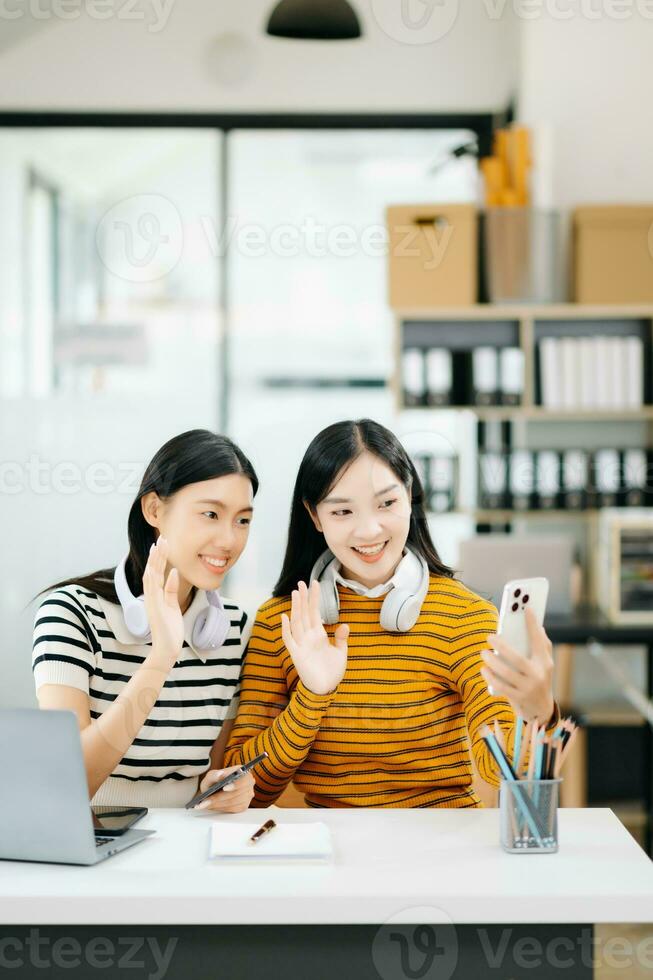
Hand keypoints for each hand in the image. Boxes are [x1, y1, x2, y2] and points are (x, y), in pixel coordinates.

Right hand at [142, 536, 183, 669]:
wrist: (167, 649)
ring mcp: (152, 602)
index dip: (158, 557)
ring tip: (160, 546)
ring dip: (156, 561)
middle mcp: (151, 597)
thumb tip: (175, 573)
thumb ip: (172, 589)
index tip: (161, 543)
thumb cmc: (170, 629)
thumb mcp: (173, 605)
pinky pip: (156, 591)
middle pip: (152, 570)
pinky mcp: (155, 609)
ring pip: (151, 577)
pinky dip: (161, 579)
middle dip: (157, 554)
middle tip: (162, 538)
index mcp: (155, 595)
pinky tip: (168, 569)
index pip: (155, 572)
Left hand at [195, 767, 254, 812]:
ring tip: (205, 804)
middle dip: (220, 797)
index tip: (224, 788)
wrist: (214, 791)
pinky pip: (233, 809)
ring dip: (218, 804)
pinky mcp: (244, 805)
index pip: (242, 778)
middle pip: (237, 793)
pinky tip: (212, 806)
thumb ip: (214, 775)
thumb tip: (220, 774)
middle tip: (206, 800)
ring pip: (233, 802)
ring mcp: (248, 795)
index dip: (235, 784)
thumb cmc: (214, 782)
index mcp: (242, 771)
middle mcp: (248, 783)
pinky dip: (221, 808)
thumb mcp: (210, 776)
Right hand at [280, 580, 348, 695]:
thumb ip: (341, 638)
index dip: (314, 598)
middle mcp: (308, 637)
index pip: (315, 612)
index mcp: (318, 634)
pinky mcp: (297, 655)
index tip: (315, 583)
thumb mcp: (340, 652)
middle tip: (302, 582)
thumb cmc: (332, 671)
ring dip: (296, 608)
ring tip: (296, 593)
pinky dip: (286, 629)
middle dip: (303, 598)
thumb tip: (345, 625)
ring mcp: (302, 645)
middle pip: (304, 613)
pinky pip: (289, 640)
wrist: (326, 689)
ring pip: (297, 622)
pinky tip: (284, 617)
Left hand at [479, 606, 554, 724]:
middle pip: (517, 659)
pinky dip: (490, 677)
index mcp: (545, 663)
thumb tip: (538, 626)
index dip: (533, 624)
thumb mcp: (546, 664)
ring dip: (492, 662)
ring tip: (483, 653)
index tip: (526, 608)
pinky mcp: (517, 698)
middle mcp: (537, 675)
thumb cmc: (540, 679)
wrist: (541, 710)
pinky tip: (484, 669)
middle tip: (489, 637)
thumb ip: (543, 645)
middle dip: (502, 646)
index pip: (538, 641)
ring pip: (506, 673)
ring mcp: (527, 688)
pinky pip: (500, 686)